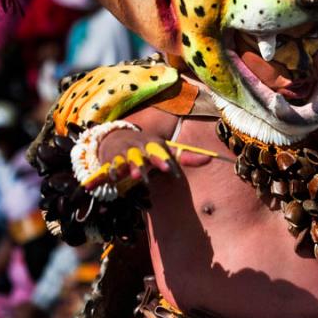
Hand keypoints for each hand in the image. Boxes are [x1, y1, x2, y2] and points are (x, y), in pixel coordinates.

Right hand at [90, 128, 210, 190]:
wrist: (117, 137)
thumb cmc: (148, 147)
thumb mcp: (166, 149)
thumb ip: (187, 156)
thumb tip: (211, 159)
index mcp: (154, 144)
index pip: (161, 152)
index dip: (165, 161)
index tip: (171, 171)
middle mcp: (139, 147)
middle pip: (143, 155)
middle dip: (146, 163)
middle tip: (147, 174)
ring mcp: (124, 153)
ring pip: (126, 161)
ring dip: (129, 168)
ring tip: (132, 177)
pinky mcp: (110, 161)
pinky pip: (109, 167)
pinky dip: (107, 174)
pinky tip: (107, 180)